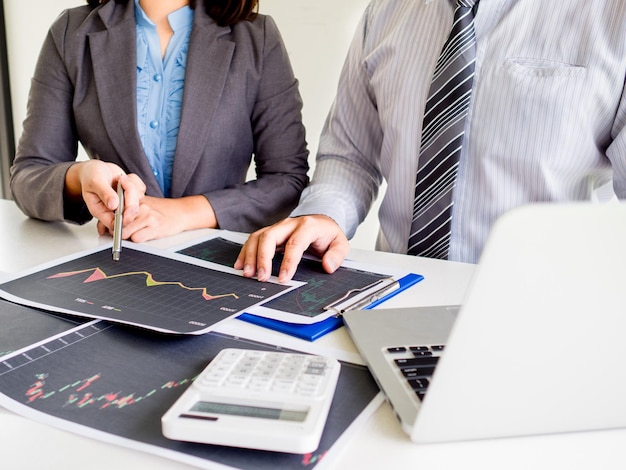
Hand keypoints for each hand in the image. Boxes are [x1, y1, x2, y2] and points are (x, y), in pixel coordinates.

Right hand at [66, 160, 143, 232]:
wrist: (97, 168)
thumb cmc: (91, 175)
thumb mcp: (94, 182)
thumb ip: (104, 193)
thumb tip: (113, 205)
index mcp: (101, 211)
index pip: (114, 224)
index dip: (123, 219)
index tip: (127, 209)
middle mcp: (114, 210)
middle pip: (131, 212)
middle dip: (130, 195)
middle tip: (121, 179)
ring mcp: (125, 203)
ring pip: (138, 199)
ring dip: (131, 185)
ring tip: (119, 177)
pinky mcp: (133, 195)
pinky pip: (141, 189)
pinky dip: (135, 181)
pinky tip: (124, 177)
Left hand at [109, 195, 216, 241]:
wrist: (181, 212)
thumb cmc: (160, 209)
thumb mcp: (143, 202)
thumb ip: (125, 209)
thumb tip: (104, 224)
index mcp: (134, 197)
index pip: (113, 208)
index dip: (107, 219)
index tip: (105, 226)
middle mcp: (140, 205)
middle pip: (116, 222)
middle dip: (114, 230)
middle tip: (117, 233)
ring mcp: (147, 216)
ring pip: (124, 232)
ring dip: (126, 236)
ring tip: (132, 233)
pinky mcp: (155, 227)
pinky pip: (136, 238)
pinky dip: (137, 240)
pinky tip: (143, 235)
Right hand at [235, 215, 349, 282]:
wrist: (321, 221)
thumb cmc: (328, 234)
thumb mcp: (341, 243)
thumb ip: (337, 255)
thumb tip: (328, 266)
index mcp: (308, 226)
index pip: (295, 243)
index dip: (288, 262)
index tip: (283, 278)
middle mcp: (289, 224)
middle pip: (270, 236)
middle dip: (263, 258)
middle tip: (261, 277)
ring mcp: (277, 227)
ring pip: (258, 237)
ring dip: (250, 255)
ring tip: (247, 273)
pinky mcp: (270, 232)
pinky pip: (253, 239)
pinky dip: (245, 252)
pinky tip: (240, 265)